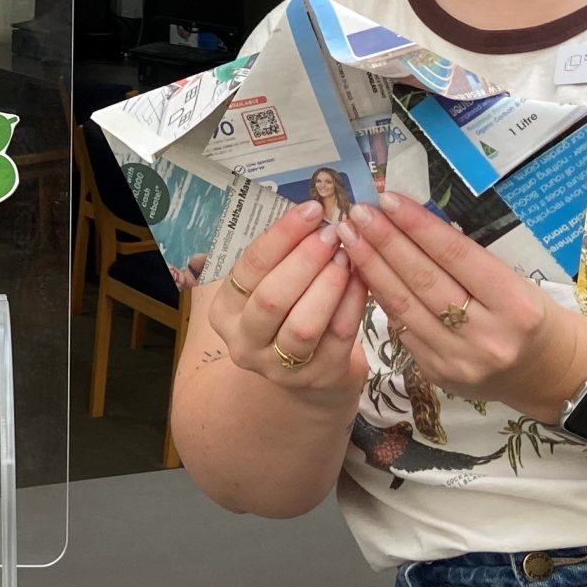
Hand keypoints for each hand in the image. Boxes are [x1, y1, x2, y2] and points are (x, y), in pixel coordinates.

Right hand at [200, 200, 370, 397]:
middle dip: (306, 260)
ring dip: (329, 285)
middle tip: (333, 234)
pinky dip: (352, 303)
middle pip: (272, 298)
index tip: (313, 209)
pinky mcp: (319, 377)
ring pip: (304, 325)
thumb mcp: (270, 283)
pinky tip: (361, 279)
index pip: (250, 267)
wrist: (306, 369)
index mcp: (225, 310)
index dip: (282, 235)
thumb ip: (283, 254)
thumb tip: (314, 211)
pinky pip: (339, 337)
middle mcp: (245, 342)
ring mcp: (281, 366)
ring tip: (347, 256)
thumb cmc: (287, 310)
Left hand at [339, 191, 586, 418]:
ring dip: (372, 269)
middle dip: (385, 242)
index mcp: (516, 305)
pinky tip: (364, 274)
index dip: (418, 226)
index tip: (388, 200)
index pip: (457, 257)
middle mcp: (488, 336)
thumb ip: (469, 260)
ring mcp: (460, 361)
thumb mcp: (518, 280)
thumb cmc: (534, 315)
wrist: (550, 375)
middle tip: (358, 213)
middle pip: (425, 281)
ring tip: (350, 238)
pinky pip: (403, 330)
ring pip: (405, 307)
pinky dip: (383, 299)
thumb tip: (411, 223)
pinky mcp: (440, 375)